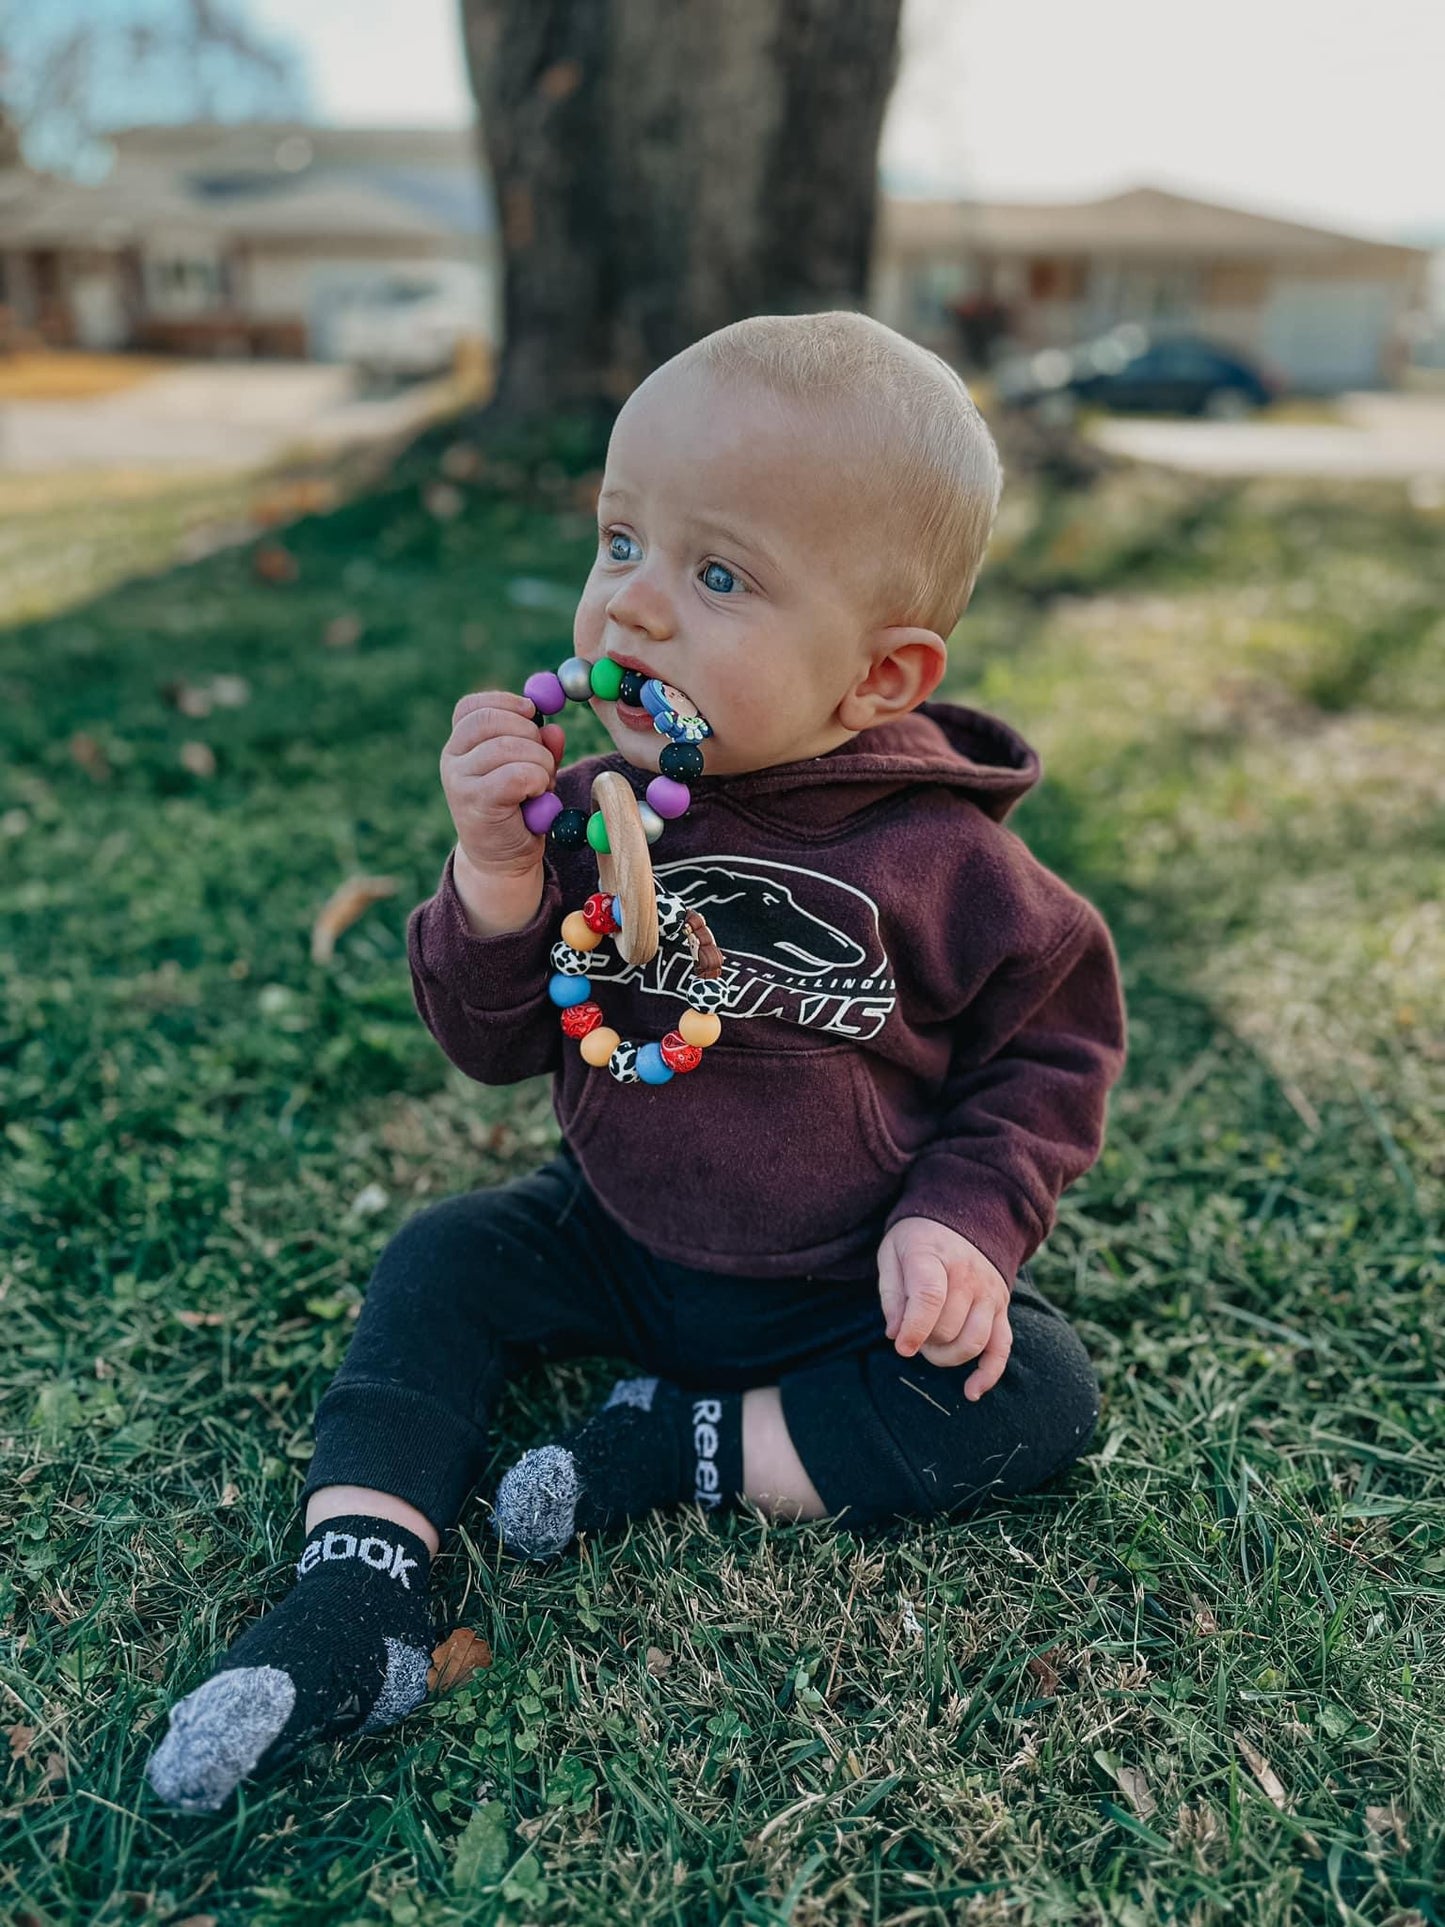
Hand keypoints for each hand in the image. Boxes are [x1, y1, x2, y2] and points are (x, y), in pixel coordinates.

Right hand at [441, 690, 564, 878]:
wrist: (502, 860)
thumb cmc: (518, 809)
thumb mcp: (533, 769)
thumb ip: (542, 746)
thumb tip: (554, 729)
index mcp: (460, 744)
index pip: (472, 707)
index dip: (505, 702)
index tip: (533, 712)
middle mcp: (451, 758)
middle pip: (491, 721)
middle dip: (529, 733)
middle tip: (544, 758)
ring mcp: (458, 780)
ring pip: (507, 747)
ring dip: (539, 761)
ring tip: (542, 783)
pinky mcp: (474, 801)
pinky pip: (515, 775)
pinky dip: (536, 779)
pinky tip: (536, 794)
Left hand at [877, 1216, 1011, 1399]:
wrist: (963, 1217)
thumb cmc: (918, 1240)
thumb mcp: (892, 1254)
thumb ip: (891, 1294)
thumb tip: (895, 1334)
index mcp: (934, 1255)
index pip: (930, 1297)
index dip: (915, 1329)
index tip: (902, 1348)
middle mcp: (968, 1275)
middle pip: (948, 1327)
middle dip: (925, 1342)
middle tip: (912, 1333)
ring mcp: (989, 1293)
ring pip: (973, 1342)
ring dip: (947, 1357)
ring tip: (931, 1346)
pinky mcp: (1002, 1308)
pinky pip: (1002, 1348)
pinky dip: (988, 1374)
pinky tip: (971, 1391)